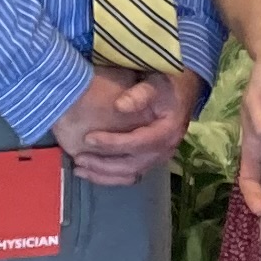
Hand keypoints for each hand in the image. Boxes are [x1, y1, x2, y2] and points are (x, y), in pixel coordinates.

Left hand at [58, 65, 193, 189]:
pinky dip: (110, 177)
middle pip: (131, 165)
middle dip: (103, 164)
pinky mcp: (151, 160)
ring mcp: (158, 158)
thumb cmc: (166, 84)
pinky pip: (130, 174)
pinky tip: (92, 172)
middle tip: (79, 158)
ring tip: (80, 169)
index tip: (88, 138)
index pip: (137, 143)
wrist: (182, 90)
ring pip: (129, 174)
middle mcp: (164, 150)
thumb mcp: (155, 83)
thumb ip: (139, 94)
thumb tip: (119, 106)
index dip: (112, 143)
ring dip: (104, 175)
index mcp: (167, 132)